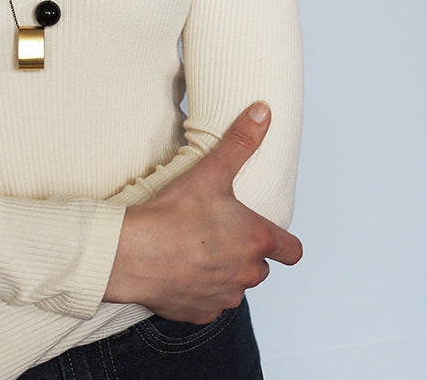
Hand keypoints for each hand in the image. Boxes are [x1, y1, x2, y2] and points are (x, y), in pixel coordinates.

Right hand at [104, 101, 302, 323]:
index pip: (293, 251)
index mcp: (256, 240)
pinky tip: (181, 270)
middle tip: (219, 233)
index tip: (270, 235)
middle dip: (245, 253)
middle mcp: (246, 274)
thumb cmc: (173, 215)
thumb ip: (241, 142)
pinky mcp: (199, 313)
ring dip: (224, 273)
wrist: (133, 253)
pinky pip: (209, 303)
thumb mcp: (211, 172)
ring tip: (197, 250)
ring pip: (234, 285)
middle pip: (260, 267)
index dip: (285, 243)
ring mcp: (223, 297)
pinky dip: (200, 290)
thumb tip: (263, 112)